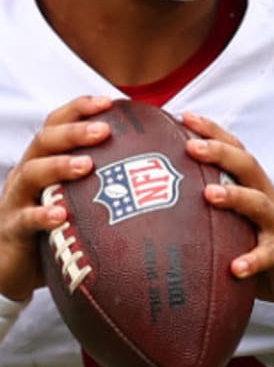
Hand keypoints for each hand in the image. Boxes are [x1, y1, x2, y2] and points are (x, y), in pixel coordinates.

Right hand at [0, 95, 113, 302]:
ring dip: (59, 166)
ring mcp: (17, 200)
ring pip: (32, 173)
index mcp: (46, 160)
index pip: (58, 124)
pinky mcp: (12, 229)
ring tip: (87, 165)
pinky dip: (42, 215)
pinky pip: (25, 219)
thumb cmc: (56, 225)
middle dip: (75, 131)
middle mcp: (28, 173)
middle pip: (45, 141)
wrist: (13, 264)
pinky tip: (60, 216)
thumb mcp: (80, 199)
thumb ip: (109, 182)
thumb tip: (164, 173)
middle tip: (105, 130)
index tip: (109, 102)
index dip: (79, 109)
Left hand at [181, 111, 273, 318]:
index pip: (236, 152)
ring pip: (260, 204)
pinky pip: (270, 255)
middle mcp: (269, 202)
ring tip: (210, 194)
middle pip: (248, 166)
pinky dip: (253, 260)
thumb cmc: (271, 249)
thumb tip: (159, 213)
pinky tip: (236, 267)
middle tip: (190, 147)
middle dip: (219, 153)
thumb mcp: (245, 226)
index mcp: (257, 191)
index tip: (184, 116)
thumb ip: (216, 215)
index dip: (214, 132)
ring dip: (235, 196)